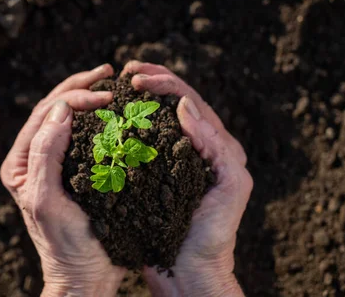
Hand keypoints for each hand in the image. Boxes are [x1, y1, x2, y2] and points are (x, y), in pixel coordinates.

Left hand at [0, 64, 125, 296]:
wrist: (85, 275)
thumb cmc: (64, 245)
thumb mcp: (47, 200)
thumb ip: (46, 154)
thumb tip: (60, 110)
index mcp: (20, 163)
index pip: (45, 115)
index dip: (74, 98)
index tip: (106, 95)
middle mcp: (34, 159)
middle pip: (55, 109)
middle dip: (80, 87)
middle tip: (108, 71)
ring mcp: (56, 163)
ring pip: (69, 118)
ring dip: (89, 97)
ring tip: (111, 82)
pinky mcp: (76, 170)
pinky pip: (86, 135)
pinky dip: (100, 118)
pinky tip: (116, 110)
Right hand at [122, 61, 251, 296]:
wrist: (191, 274)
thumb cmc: (214, 236)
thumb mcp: (230, 188)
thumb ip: (215, 146)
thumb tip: (185, 107)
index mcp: (220, 147)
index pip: (193, 102)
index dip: (167, 84)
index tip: (138, 78)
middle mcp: (199, 149)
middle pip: (175, 103)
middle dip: (154, 81)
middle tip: (128, 71)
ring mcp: (176, 161)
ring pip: (158, 119)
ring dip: (141, 99)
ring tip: (121, 84)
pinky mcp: (157, 176)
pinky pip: (144, 143)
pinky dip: (131, 125)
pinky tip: (114, 119)